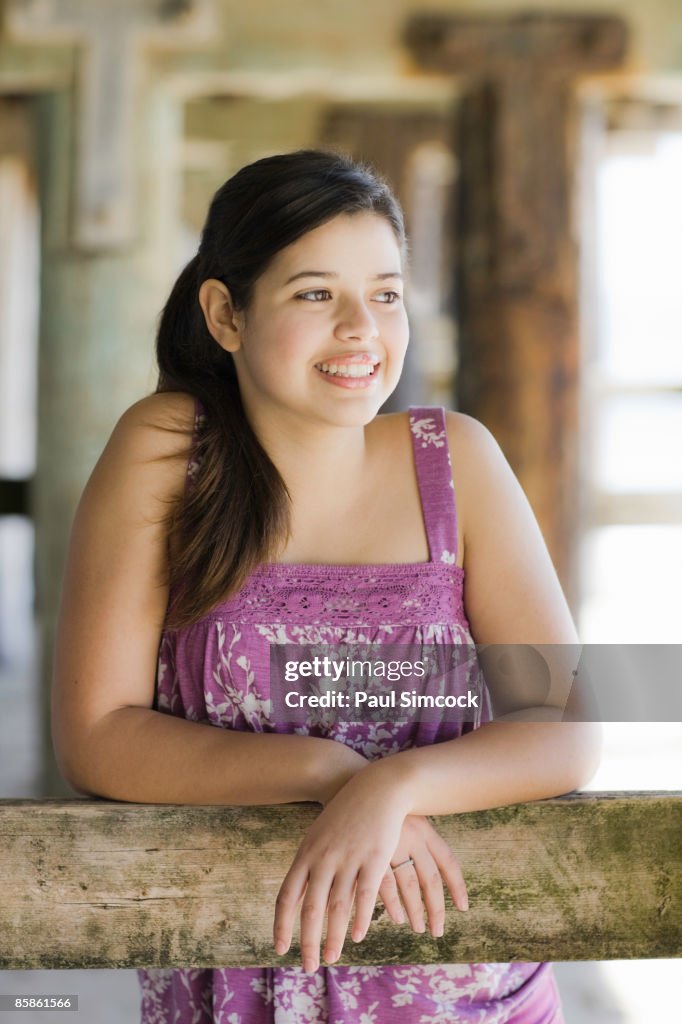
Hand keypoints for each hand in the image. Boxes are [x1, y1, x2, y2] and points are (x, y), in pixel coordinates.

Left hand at [273, 765, 408, 971]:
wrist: (377, 788)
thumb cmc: (347, 813)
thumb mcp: (320, 835)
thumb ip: (310, 865)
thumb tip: (299, 895)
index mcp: (306, 854)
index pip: (287, 896)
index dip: (282, 925)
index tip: (281, 949)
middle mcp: (323, 858)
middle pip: (310, 909)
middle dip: (308, 942)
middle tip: (308, 967)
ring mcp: (348, 858)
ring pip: (337, 907)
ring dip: (333, 938)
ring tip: (332, 959)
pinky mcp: (374, 858)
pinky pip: (365, 895)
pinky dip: (360, 919)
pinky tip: (357, 937)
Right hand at [377, 814, 468, 939]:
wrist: (342, 782)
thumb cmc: (375, 803)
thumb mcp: (403, 813)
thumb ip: (417, 837)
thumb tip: (429, 862)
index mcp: (423, 827)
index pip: (447, 861)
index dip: (457, 886)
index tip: (464, 907)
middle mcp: (410, 837)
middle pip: (430, 880)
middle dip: (436, 909)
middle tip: (438, 931)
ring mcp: (389, 845)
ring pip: (410, 886)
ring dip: (415, 912)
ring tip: (419, 928)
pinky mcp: (368, 852)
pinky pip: (385, 885)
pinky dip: (392, 904)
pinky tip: (397, 918)